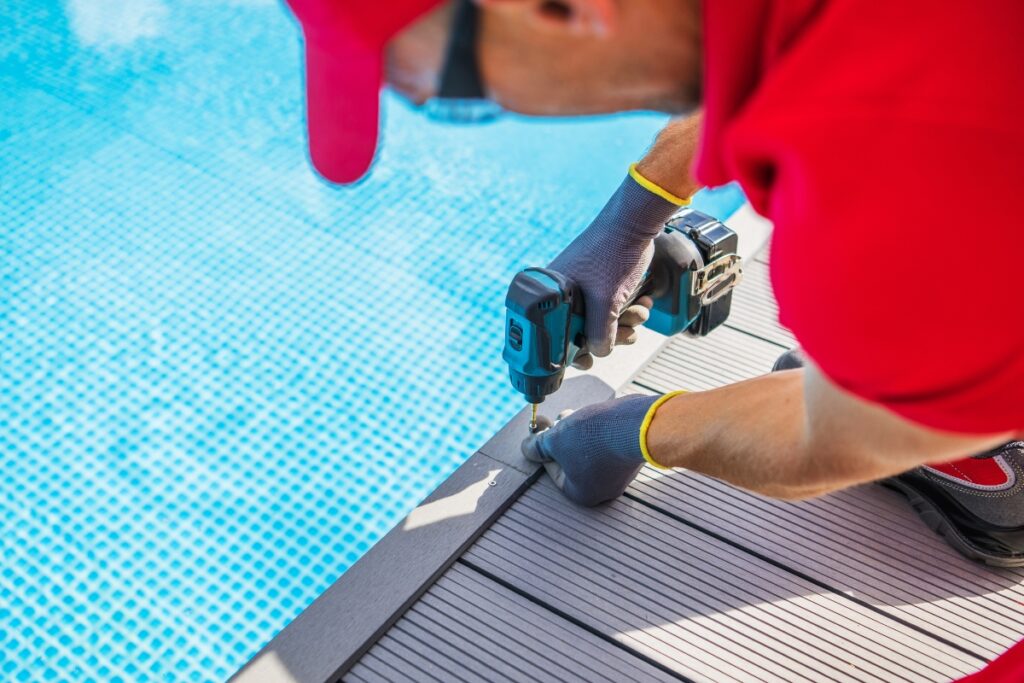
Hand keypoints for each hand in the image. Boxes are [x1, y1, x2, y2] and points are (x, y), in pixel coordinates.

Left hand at [521, 394, 659, 505]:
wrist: (637, 425)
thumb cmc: (593, 438)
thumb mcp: (555, 440)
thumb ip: (537, 446)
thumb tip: (527, 448)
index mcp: (582, 494)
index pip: (553, 472)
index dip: (543, 449)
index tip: (539, 431)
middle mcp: (603, 489)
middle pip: (571, 461)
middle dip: (560, 438)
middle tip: (556, 420)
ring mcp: (620, 473)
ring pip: (588, 451)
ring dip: (577, 432)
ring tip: (574, 415)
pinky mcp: (630, 456)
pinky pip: (606, 445)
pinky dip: (597, 432)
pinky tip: (594, 418)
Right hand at [548, 172, 679, 359]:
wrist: (636, 223)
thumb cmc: (613, 254)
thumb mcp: (605, 302)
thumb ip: (599, 334)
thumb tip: (598, 353)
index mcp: (554, 295)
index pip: (555, 334)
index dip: (572, 351)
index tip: (587, 363)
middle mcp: (565, 292)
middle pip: (582, 331)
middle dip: (611, 335)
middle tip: (626, 333)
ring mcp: (585, 288)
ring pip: (602, 321)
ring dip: (626, 323)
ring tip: (639, 312)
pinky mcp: (604, 283)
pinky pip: (613, 307)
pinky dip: (630, 309)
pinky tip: (643, 302)